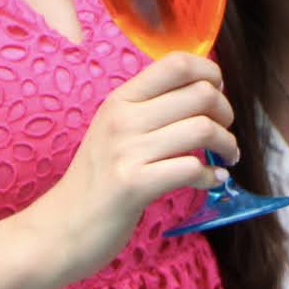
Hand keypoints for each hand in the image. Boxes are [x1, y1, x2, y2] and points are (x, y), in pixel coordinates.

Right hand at [27, 52, 236, 286]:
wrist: (62, 226)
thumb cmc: (96, 181)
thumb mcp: (114, 132)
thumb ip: (148, 111)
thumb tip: (202, 94)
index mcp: (120, 100)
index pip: (176, 63)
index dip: (210, 72)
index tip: (218, 93)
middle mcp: (123, 118)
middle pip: (199, 93)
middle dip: (226, 112)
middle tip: (225, 131)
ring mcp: (127, 151)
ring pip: (202, 129)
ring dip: (226, 144)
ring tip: (226, 158)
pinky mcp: (134, 185)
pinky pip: (191, 168)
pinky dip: (212, 176)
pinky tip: (211, 181)